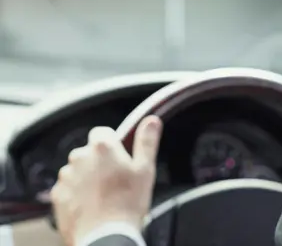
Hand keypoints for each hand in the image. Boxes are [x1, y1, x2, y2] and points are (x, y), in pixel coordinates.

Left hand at [50, 116, 162, 245]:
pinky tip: (90, 204)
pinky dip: (76, 193)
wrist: (104, 236)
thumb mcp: (145, 169)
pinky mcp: (57, 195)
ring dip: (86, 177)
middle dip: (99, 161)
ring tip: (102, 195)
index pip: (102, 132)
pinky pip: (67, 187)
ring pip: (77, 170)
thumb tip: (152, 120)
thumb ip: (146, 141)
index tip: (119, 157)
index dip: (112, 143)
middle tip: (115, 180)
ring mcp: (66, 177)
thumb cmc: (128, 204)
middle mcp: (80, 157)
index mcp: (103, 148)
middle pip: (89, 152)